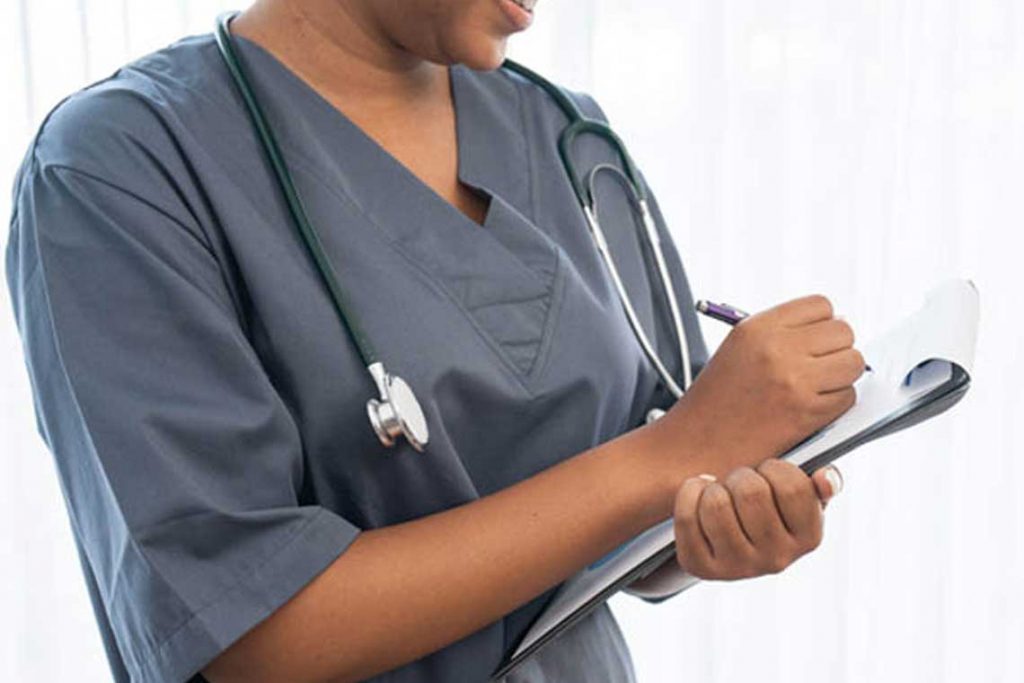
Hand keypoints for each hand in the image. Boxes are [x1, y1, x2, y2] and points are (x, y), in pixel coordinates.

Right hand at [661, 295, 863, 473]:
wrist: (693, 445)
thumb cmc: (717, 400)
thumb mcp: (738, 349)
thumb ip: (782, 334)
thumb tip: (834, 327)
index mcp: (757, 327)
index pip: (821, 306)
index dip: (823, 324)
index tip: (815, 341)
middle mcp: (776, 348)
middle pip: (843, 331)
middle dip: (837, 349)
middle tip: (818, 368)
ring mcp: (794, 380)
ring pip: (853, 363)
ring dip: (842, 376)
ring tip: (816, 388)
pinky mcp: (806, 412)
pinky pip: (847, 397)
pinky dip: (836, 405)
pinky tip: (810, 410)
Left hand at [673, 460, 842, 579]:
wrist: (729, 541)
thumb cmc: (771, 508)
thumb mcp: (802, 496)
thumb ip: (823, 483)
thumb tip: (826, 479)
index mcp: (809, 538)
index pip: (793, 487)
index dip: (774, 468)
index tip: (768, 474)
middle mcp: (777, 560)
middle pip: (751, 491)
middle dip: (741, 475)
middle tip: (740, 484)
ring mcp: (738, 568)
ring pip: (716, 503)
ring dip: (714, 487)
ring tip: (720, 494)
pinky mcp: (702, 568)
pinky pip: (688, 515)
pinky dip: (689, 494)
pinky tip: (700, 498)